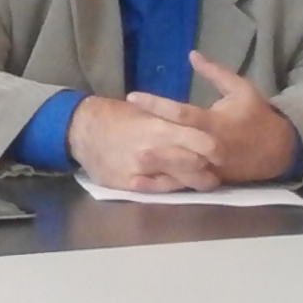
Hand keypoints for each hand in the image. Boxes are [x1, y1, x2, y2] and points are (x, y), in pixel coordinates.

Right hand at [67, 94, 220, 190]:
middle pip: (193, 166)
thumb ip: (170, 122)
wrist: (80, 130)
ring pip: (178, 182)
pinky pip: (156, 191)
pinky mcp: (129, 185)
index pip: (199, 141)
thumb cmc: (115, 116)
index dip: (213, 147)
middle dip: (208, 169)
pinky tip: (175, 185)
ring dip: (193, 182)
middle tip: (217, 169)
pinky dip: (169, 188)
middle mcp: (154, 152)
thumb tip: (196, 127)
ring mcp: (141, 172)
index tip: (223, 151)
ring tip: (203, 180)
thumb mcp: (144, 111)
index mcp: (159, 129)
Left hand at [122, 51, 297, 183]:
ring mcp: (212, 168)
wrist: (281, 150)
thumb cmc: (257, 115)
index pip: (182, 113)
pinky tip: (142, 184)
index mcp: (216, 123)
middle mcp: (212, 148)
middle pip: (179, 146)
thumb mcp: (241, 89)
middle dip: (155, 142)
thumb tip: (191, 54)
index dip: (157, 104)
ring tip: (133, 162)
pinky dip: (165, 184)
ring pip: (181, 169)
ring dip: (158, 166)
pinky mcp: (211, 181)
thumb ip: (215, 73)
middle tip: (127, 136)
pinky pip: (186, 184)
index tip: (132, 96)